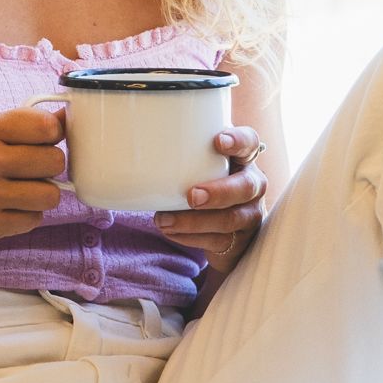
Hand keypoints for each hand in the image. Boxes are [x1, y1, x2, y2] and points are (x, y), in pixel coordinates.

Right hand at [0, 107, 66, 255]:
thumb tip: (64, 121)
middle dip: (48, 167)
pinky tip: (5, 210)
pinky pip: (32, 220)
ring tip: (18, 192)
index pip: (47, 127)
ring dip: (40, 195)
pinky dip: (25, 216)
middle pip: (55, 161)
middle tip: (30, 170)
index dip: (54, 135)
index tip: (45, 141)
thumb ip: (16, 127)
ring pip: (50, 195)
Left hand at [154, 126, 267, 281]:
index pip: (250, 143)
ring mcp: (250, 214)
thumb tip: (130, 147)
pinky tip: (170, 231)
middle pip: (245, 187)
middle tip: (192, 196)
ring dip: (193, 221)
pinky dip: (189, 237)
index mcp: (243, 159)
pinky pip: (217, 241)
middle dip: (218, 192)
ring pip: (229, 219)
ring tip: (163, 220)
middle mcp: (253, 185)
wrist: (221, 228)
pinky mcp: (240, 241)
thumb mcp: (199, 165)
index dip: (239, 141)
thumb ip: (183, 153)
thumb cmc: (204, 184)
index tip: (219, 142)